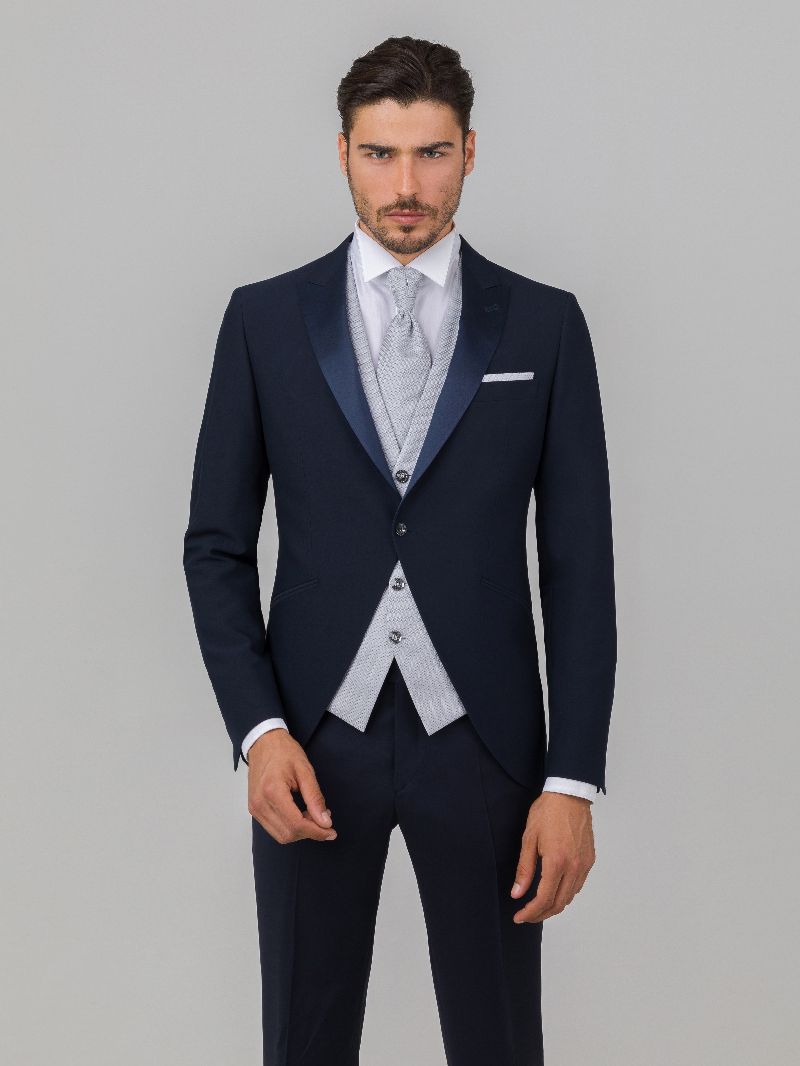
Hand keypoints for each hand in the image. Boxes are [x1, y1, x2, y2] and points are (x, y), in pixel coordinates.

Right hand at [247, 730, 337, 844]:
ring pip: (281, 836)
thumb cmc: (284, 752)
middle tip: (324, 819)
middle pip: (288, 834)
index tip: (331, 831)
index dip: (316, 832)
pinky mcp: (254, 810)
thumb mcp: (305, 770)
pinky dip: (290, 827)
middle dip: (310, 832)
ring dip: (300, 831)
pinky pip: (274, 829)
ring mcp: (254, 808)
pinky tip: (300, 815)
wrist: (263, 743)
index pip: (296, 824)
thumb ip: (315, 798)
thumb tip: (325, 822)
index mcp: (272, 791)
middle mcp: (260, 804)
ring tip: (312, 815)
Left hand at [510, 791, 594, 922]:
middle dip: (541, 914)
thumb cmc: (547, 812)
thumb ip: (524, 869)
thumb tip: (517, 893)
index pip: (544, 899)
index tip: (519, 917)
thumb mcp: (529, 838)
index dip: (531, 912)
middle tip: (527, 916)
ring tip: (538, 906)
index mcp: (557, 862)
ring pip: (570, 897)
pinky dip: (566, 894)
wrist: (569, 795)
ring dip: (554, 905)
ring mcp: (584, 864)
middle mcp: (574, 867)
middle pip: (559, 903)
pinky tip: (555, 890)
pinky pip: (578, 885)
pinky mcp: (589, 860)